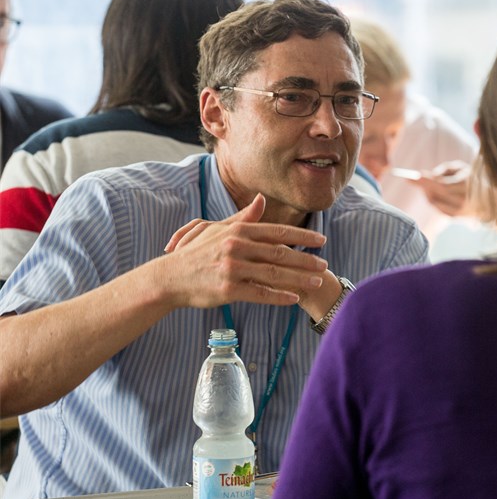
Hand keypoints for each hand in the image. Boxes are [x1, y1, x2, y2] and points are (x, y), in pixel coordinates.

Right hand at [160, 193, 328, 308]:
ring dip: (299, 279)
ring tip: (316, 282)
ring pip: (274, 274)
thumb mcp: (218, 229)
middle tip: (324, 264)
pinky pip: (259, 293)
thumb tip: (262, 199)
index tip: (322, 240)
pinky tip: (294, 298)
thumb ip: (244, 217)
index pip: (278, 232)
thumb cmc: (197, 253)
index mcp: (238, 231)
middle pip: (280, 253)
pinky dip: (279, 296)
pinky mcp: (228, 289)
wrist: (170, 277)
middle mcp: (237, 247)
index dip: (303, 236)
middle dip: (306, 259)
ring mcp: (232, 269)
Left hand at [410, 160, 472, 216]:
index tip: (414, 176)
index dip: (427, 181)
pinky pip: (437, 207)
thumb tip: (430, 176)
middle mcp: (463, 201)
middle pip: (436, 195)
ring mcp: (459, 211)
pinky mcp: (455, 216)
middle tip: (411, 179)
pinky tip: (432, 193)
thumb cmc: (472, 178)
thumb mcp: (462, 168)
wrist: (489, 200)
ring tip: (426, 184)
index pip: (442, 185)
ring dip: (427, 192)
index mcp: (467, 186)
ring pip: (434, 202)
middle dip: (422, 186)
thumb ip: (445, 168)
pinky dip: (432, 199)